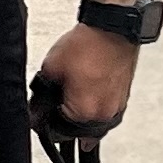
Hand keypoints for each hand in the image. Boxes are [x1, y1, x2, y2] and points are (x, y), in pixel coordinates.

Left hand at [32, 23, 138, 142]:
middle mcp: (104, 115)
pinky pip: (106, 111)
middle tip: (55, 108)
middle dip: (64, 122)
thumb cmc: (89, 44)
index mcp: (84, 113)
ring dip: (81, 117)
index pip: (57, 133)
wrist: (114, 27)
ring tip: (71, 101)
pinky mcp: (124, 96)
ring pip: (94, 125)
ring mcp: (117, 107)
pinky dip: (95, 106)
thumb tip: (39, 104)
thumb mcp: (51, 68)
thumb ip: (42, 93)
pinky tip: (87, 93)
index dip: (45, 122)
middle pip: (78, 134)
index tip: (41, 114)